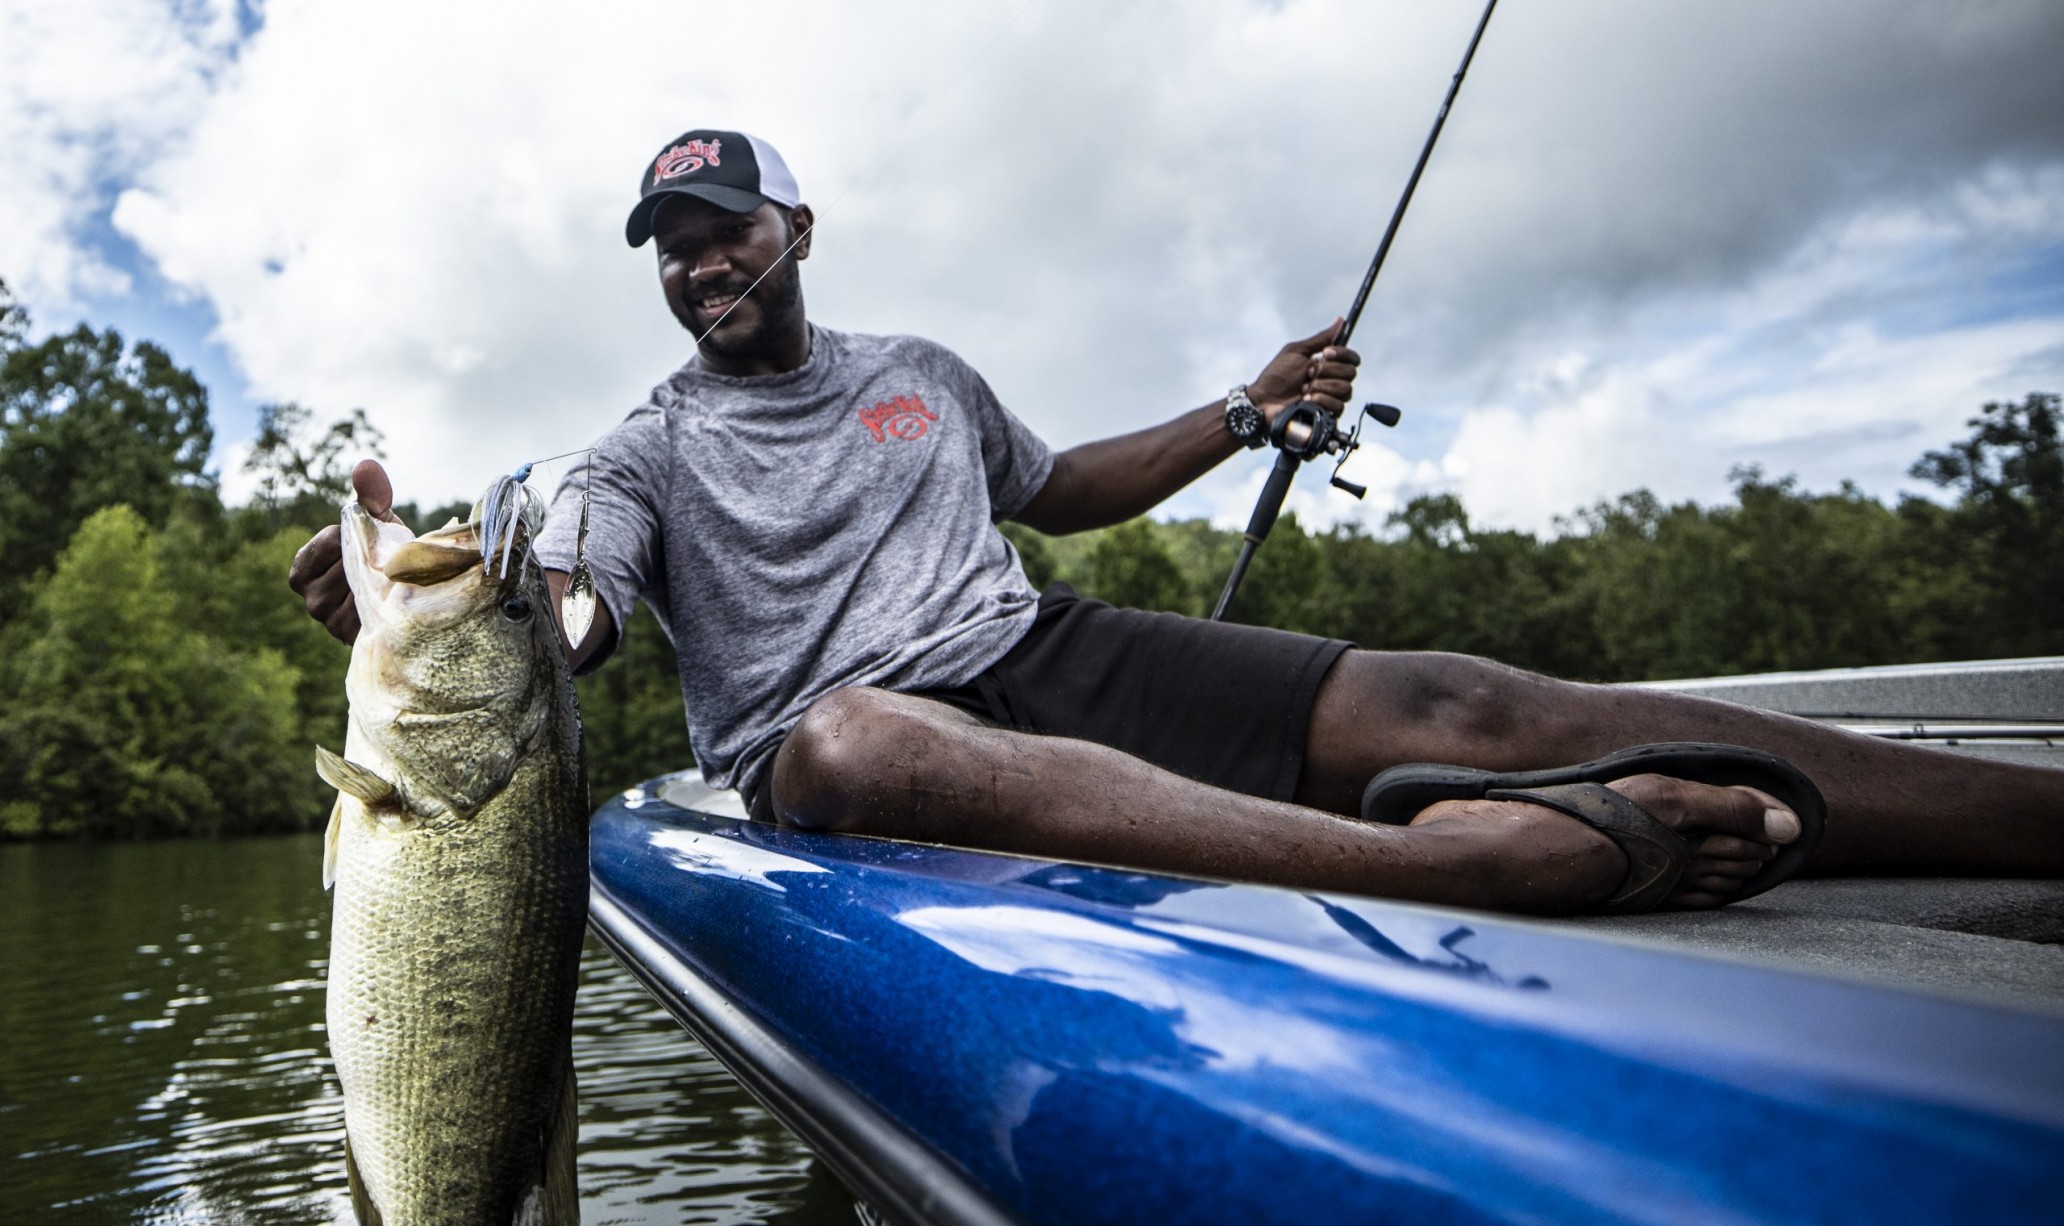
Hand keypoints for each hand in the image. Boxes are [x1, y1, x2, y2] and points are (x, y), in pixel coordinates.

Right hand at [287, 459, 401, 644]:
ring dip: (384, 579)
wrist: (408, 595)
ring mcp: (331, 622)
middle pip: (349, 566)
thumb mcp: (378, 522)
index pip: (331, 541)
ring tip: (391, 578)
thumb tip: (366, 464)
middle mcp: (310, 601)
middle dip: (374, 559)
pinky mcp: (354, 638)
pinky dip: (389, 599)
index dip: (357, 537)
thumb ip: (370, 496)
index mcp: (301, 571)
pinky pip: (376, 609)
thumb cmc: (383, 554)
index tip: (368, 542)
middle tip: (387, 561)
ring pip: (364, 588)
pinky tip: (395, 596)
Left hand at [1247, 319, 1361, 421]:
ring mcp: (1331, 398)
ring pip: (1345, 389)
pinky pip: (1339, 406)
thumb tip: (1340, 321)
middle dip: (1326, 372)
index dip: (1342, 354)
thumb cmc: (1276, 376)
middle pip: (1350, 373)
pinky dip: (1322, 400)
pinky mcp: (1328, 415)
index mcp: (1328, 365)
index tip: (1325, 354)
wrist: (1264, 400)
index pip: (1352, 358)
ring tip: (1304, 389)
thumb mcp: (1296, 352)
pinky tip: (1307, 401)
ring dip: (1321, 386)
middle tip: (1307, 374)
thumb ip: (1320, 339)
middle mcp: (1333, 380)